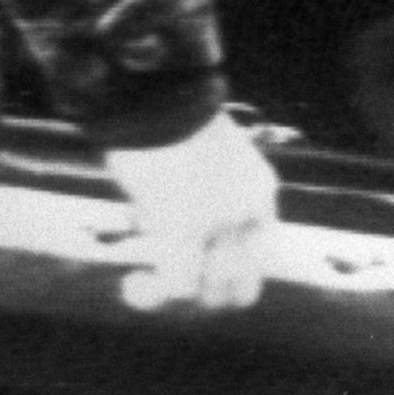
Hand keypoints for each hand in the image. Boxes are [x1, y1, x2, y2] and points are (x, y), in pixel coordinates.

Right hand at [104, 112, 279, 314]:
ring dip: (175, 301)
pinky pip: (176, 287)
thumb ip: (200, 201)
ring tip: (144, 286)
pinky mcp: (187, 229)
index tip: (190, 270)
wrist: (159, 94)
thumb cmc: (170, 121)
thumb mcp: (206, 165)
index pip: (258, 260)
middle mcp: (250, 214)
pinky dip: (153, 295)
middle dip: (202, 296)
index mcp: (260, 195)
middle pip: (239, 289)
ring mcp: (222, 225)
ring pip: (210, 297)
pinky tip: (133, 284)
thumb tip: (159, 235)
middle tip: (166, 283)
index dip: (221, 275)